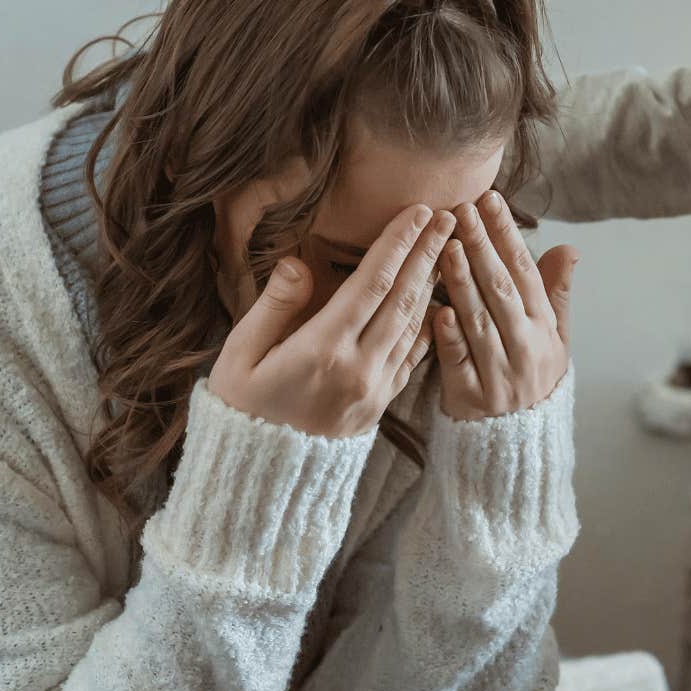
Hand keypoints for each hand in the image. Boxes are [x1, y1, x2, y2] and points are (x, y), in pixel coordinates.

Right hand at [209, 204, 454, 436]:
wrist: (258, 478)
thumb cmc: (241, 410)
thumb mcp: (239, 356)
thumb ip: (272, 307)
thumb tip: (298, 264)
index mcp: (323, 350)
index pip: (372, 284)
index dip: (398, 243)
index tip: (418, 212)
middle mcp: (358, 368)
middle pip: (403, 299)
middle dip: (428, 253)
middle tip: (450, 216)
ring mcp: (375, 390)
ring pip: (415, 326)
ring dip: (434, 283)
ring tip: (448, 248)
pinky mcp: (380, 405)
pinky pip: (413, 358)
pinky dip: (429, 325)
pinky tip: (439, 303)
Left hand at [433, 189, 575, 419]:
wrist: (518, 444)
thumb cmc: (531, 378)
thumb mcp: (555, 339)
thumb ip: (556, 293)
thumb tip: (569, 248)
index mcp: (543, 329)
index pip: (525, 273)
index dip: (507, 235)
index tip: (490, 200)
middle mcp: (524, 349)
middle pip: (501, 291)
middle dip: (481, 247)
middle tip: (462, 210)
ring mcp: (498, 375)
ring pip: (479, 321)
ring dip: (462, 282)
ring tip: (445, 246)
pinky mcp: (470, 398)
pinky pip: (458, 363)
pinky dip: (449, 337)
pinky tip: (439, 311)